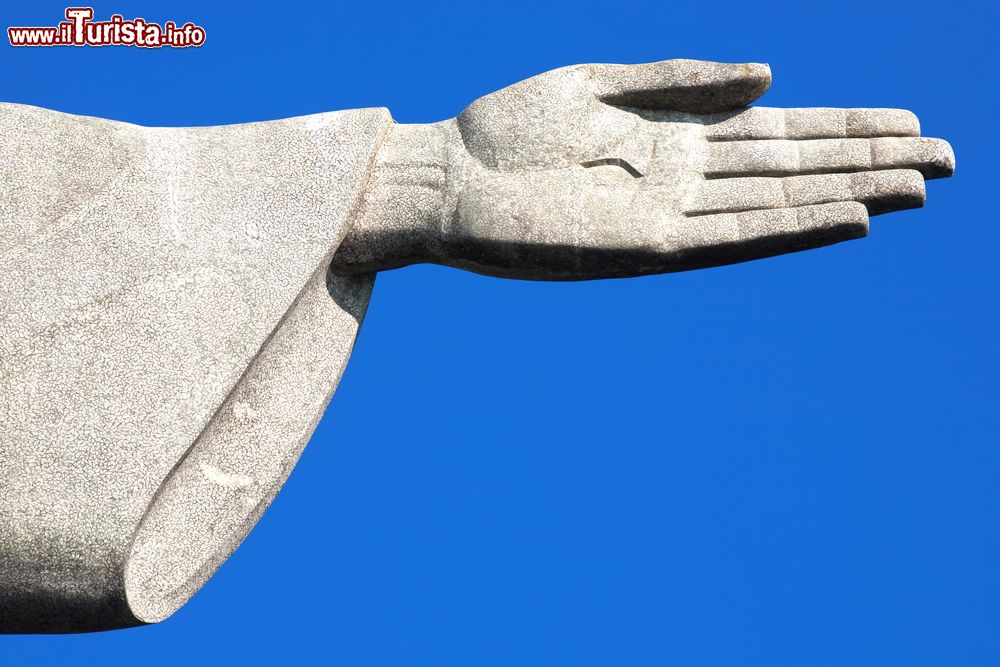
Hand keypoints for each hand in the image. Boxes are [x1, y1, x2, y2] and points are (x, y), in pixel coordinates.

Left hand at [332, 59, 953, 279]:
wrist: (444, 179)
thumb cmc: (507, 129)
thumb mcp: (597, 83)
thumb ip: (681, 80)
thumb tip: (771, 73)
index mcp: (672, 135)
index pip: (777, 129)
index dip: (843, 127)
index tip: (908, 123)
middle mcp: (682, 178)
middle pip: (793, 166)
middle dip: (866, 160)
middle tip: (948, 158)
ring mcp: (668, 215)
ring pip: (776, 202)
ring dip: (848, 193)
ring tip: (917, 186)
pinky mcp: (643, 249)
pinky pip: (731, 238)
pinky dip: (790, 227)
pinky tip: (845, 216)